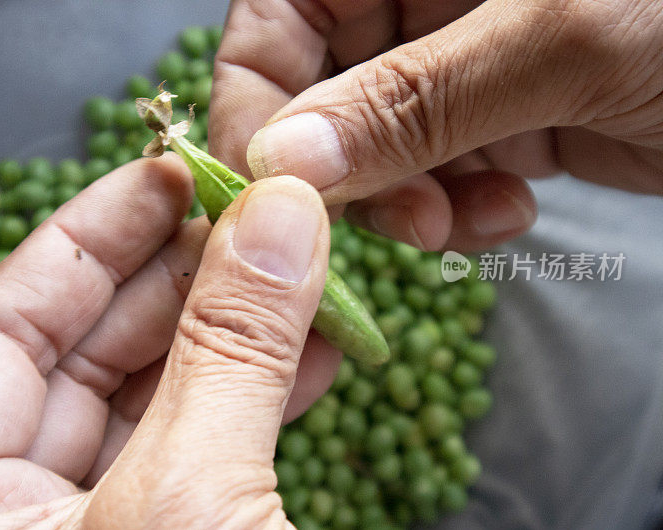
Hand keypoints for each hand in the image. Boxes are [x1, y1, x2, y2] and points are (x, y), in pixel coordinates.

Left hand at [0, 156, 336, 529]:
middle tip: (254, 218)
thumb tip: (280, 217)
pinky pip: (205, 450)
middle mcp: (7, 516)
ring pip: (158, 399)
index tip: (167, 175)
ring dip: (240, 335)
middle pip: (86, 353)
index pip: (0, 327)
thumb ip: (230, 357)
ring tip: (298, 273)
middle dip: (181, 279)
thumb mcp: (189, 501)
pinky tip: (313, 352)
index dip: (90, 238)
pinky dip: (262, 399)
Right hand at [211, 0, 662, 251]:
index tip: (265, 188)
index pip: (279, 16)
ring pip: (379, 150)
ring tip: (462, 222)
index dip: (258, 100)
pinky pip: (442, 174)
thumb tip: (285, 163)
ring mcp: (462, 63)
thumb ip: (411, 99)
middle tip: (393, 223)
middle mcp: (422, 0)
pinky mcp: (504, 117)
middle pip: (322, 94)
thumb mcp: (557, 36)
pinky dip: (460, 207)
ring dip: (410, 200)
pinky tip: (507, 212)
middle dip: (347, 171)